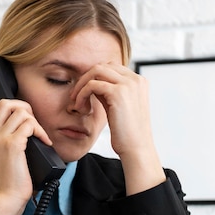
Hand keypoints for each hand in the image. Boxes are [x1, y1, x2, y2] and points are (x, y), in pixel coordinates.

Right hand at [0, 80, 52, 214]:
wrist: (8, 197)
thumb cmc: (10, 182)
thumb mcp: (3, 159)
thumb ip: (6, 144)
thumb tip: (24, 132)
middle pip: (4, 104)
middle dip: (23, 106)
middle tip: (33, 120)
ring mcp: (0, 138)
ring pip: (20, 112)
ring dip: (35, 121)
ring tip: (40, 135)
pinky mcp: (12, 143)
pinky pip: (30, 125)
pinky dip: (41, 131)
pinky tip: (45, 142)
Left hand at [70, 64, 164, 194]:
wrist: (136, 148)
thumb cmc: (127, 133)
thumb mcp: (118, 108)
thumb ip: (109, 93)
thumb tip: (93, 84)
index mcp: (138, 81)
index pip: (111, 68)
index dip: (94, 78)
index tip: (83, 93)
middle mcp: (135, 79)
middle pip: (103, 66)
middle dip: (85, 79)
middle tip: (76, 96)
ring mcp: (128, 84)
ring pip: (96, 71)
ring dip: (81, 85)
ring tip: (76, 102)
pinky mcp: (118, 93)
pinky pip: (92, 85)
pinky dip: (82, 94)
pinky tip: (80, 107)